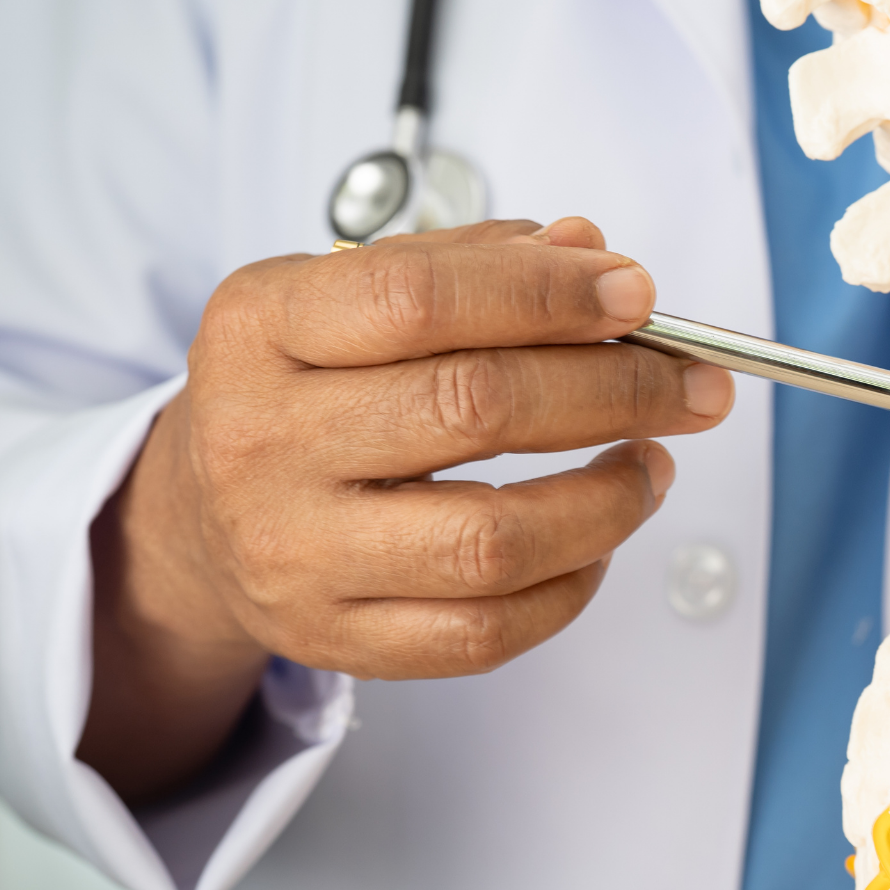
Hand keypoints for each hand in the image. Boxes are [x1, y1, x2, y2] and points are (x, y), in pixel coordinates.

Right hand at [80, 218, 733, 801]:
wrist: (197, 519)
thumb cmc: (302, 388)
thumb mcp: (349, 294)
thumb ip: (471, 264)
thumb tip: (592, 251)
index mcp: (262, 328)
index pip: (419, 297)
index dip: (547, 293)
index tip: (638, 293)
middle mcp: (264, 440)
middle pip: (473, 408)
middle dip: (617, 389)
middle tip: (693, 383)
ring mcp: (294, 553)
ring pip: (491, 540)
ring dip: (609, 500)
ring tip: (653, 463)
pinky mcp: (334, 638)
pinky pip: (485, 632)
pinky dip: (571, 585)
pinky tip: (600, 539)